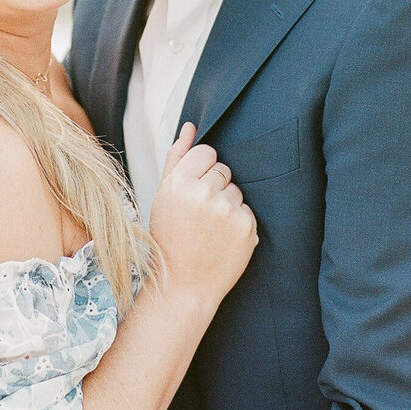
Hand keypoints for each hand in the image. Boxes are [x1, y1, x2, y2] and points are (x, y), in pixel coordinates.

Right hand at [149, 123, 258, 309]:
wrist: (184, 283)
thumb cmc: (170, 236)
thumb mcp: (164, 195)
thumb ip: (177, 157)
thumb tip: (191, 126)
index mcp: (179, 183)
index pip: (206, 152)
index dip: (201, 169)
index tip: (194, 188)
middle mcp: (204, 194)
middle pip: (223, 169)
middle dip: (214, 186)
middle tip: (199, 213)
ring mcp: (228, 212)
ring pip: (236, 190)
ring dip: (227, 204)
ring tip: (210, 228)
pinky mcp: (247, 228)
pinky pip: (247, 210)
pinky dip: (238, 222)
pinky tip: (222, 238)